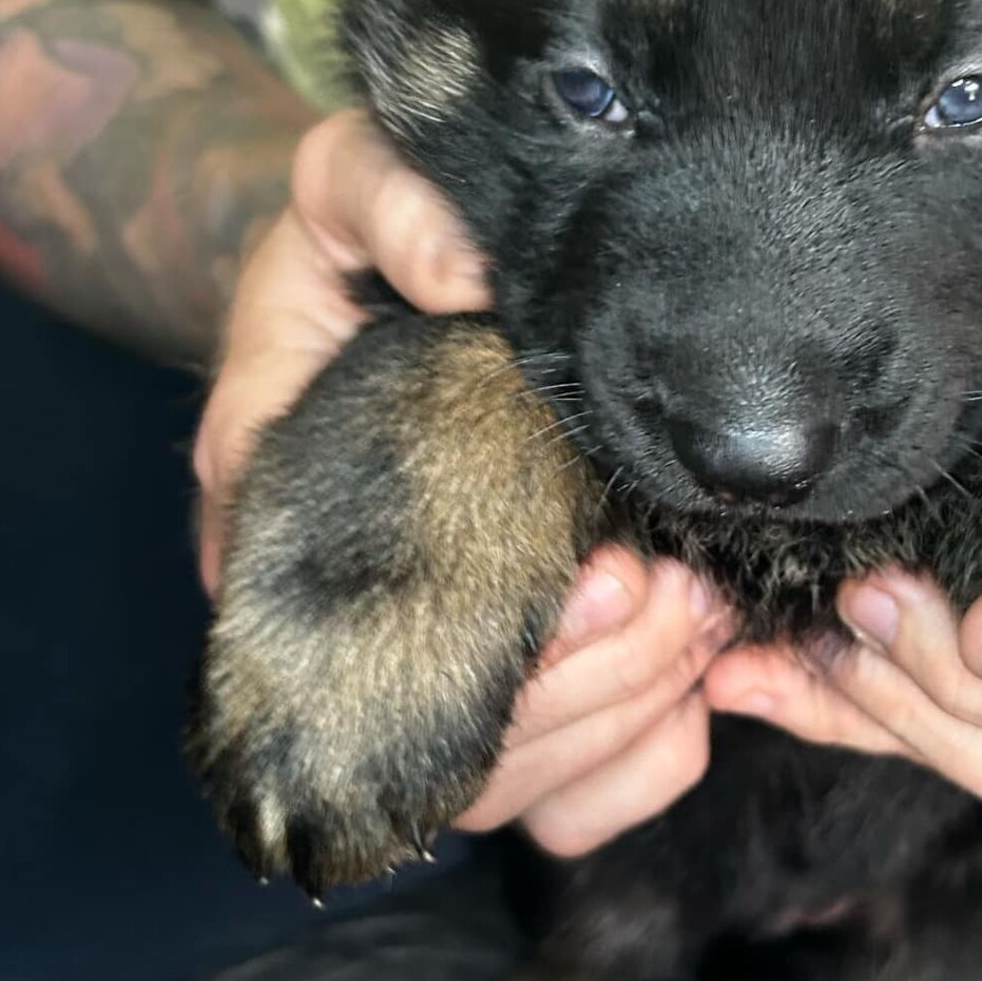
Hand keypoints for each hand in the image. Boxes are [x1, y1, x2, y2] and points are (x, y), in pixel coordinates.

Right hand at [195, 108, 728, 853]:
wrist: (411, 270)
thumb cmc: (372, 233)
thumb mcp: (354, 179)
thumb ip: (388, 204)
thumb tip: (462, 275)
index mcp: (287, 506)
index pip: (334, 642)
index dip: (468, 643)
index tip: (592, 573)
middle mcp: (351, 619)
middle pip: (448, 753)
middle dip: (579, 687)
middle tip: (662, 584)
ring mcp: (439, 669)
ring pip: (518, 794)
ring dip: (622, 715)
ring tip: (688, 607)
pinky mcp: (525, 692)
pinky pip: (582, 801)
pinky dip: (649, 760)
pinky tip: (694, 677)